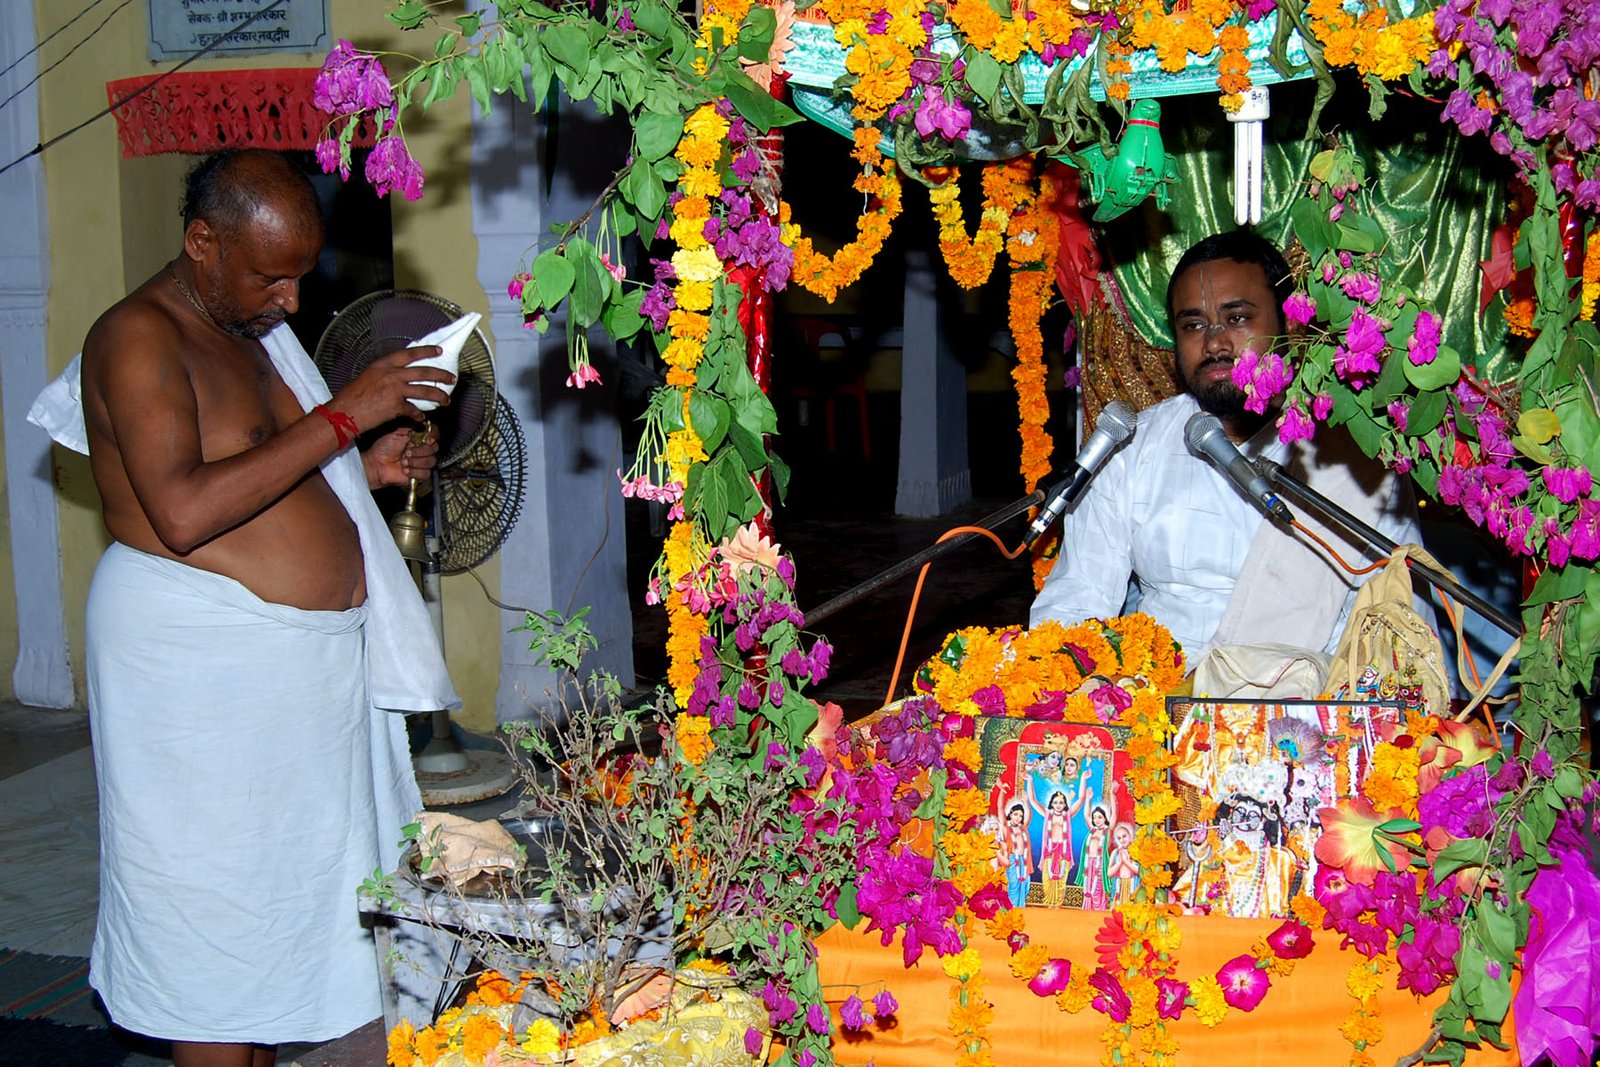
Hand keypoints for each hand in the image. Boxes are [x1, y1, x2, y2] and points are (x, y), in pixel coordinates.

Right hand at [328, 345, 454, 432]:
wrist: (344, 413)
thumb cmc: (351, 396)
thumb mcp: (367, 376)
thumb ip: (383, 374)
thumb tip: (396, 376)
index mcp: (383, 364)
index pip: (410, 354)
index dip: (426, 351)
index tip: (439, 351)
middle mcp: (391, 374)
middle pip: (424, 372)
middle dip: (441, 375)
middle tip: (452, 378)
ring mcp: (395, 390)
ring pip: (425, 391)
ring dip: (439, 396)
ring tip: (447, 400)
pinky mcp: (396, 406)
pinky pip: (414, 411)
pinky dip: (418, 416)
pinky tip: (421, 419)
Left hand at [364, 424, 438, 489]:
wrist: (377, 464)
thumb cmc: (383, 448)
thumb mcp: (397, 431)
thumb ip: (412, 425)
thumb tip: (424, 421)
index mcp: (418, 436)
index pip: (434, 433)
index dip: (434, 436)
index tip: (428, 440)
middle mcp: (422, 448)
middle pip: (435, 448)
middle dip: (419, 451)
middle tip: (406, 452)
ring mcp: (421, 462)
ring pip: (431, 461)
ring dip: (415, 462)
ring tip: (403, 461)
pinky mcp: (420, 474)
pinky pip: (426, 473)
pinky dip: (414, 472)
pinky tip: (405, 470)